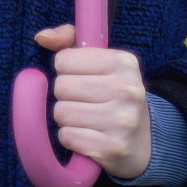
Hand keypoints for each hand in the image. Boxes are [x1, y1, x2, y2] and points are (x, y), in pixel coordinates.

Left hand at [34, 24, 151, 179]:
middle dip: (63, 95)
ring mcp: (123, 121)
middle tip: (80, 100)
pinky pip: (68, 136)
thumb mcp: (100, 59)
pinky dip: (69, 137)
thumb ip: (68, 39)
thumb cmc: (113, 94)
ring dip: (65, 117)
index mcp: (124, 62)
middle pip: (61, 87)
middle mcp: (127, 90)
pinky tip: (85, 136)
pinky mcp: (114, 148)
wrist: (144, 141)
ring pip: (62, 113)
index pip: (64, 60)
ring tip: (82, 118)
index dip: (64, 70)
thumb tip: (42, 37)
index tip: (78, 77)